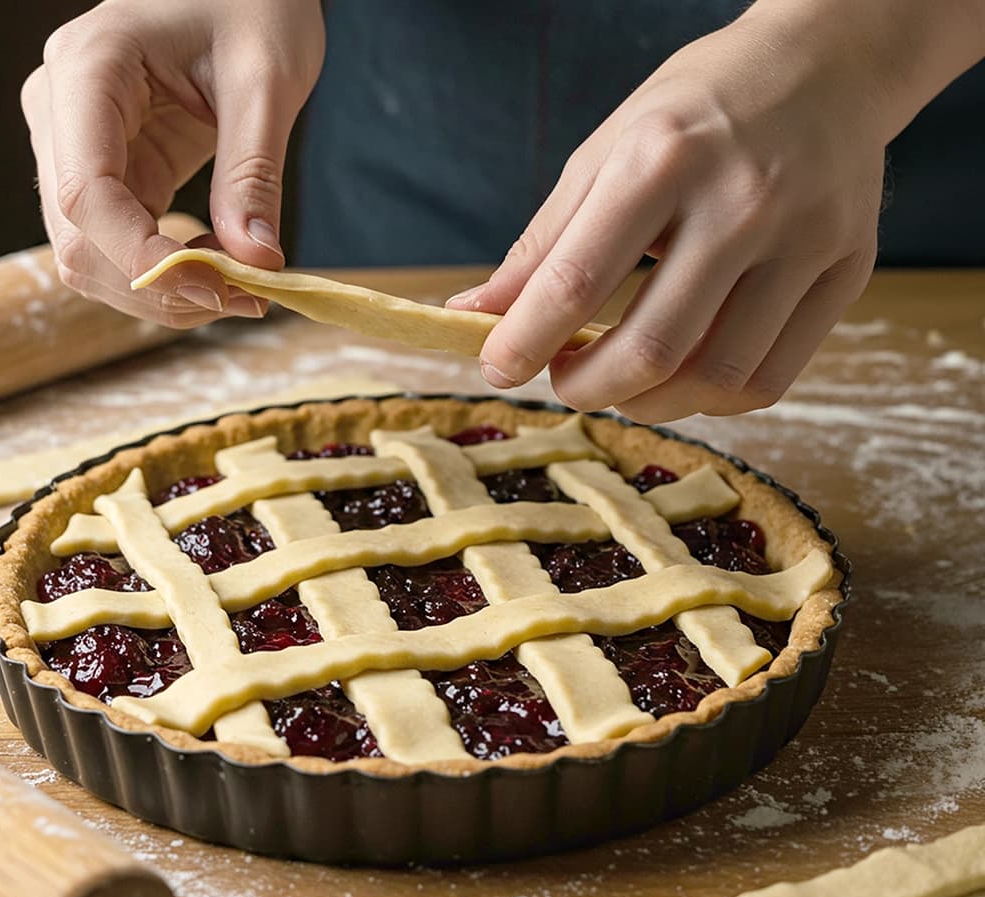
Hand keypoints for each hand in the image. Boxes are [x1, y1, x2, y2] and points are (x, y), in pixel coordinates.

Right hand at [22, 0, 324, 326]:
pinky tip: (221, 272)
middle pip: (77, 238)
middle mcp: (61, 110)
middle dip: (156, 287)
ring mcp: (75, 144)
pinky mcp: (108, 170)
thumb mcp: (267, 81)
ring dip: (160, 291)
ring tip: (241, 289)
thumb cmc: (252, 3)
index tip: (217, 289)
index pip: (84, 193)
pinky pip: (120, 244)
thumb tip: (254, 260)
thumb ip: (253, 173)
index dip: (142, 259)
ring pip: (89, 256)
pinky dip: (166, 274)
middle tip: (245, 299)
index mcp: (87, 69)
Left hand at [449, 6, 894, 421]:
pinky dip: (712, 399)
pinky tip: (685, 377)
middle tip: (564, 382)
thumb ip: (542, 242)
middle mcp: (742, 202)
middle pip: (652, 348)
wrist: (827, 65)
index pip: (578, 281)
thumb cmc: (699, 109)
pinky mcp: (848, 270)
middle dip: (588, 388)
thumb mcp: (606, 152)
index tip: (498, 369)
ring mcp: (806, 240)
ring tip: (623, 382)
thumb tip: (475, 312)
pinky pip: (771, 379)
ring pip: (718, 378)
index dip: (525, 342)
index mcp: (664, 159)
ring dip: (650, 403)